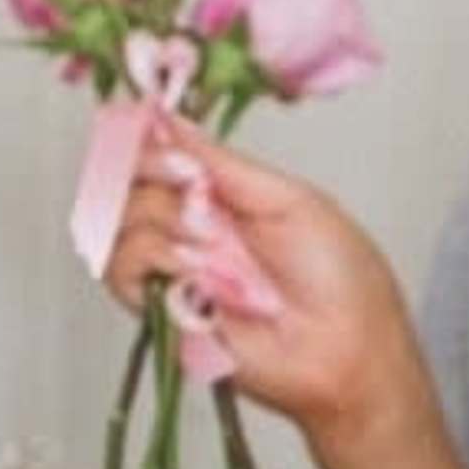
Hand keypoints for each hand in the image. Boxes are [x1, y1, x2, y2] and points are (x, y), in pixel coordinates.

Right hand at [93, 107, 424, 459]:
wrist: (350, 348)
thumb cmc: (341, 280)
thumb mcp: (286, 198)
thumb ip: (221, 162)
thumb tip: (169, 120)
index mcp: (221, 198)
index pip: (155, 156)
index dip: (149, 142)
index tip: (159, 136)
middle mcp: (190, 231)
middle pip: (127, 182)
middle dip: (158, 176)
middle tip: (198, 191)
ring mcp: (174, 270)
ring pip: (118, 222)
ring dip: (163, 220)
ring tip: (211, 242)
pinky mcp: (162, 312)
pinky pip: (120, 271)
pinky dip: (152, 256)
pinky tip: (193, 267)